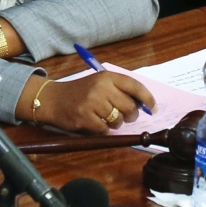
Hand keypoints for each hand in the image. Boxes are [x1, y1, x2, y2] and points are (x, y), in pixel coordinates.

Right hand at [23, 71, 157, 133]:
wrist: (52, 99)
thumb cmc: (79, 92)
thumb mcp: (99, 83)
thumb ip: (119, 90)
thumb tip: (144, 105)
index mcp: (106, 77)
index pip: (135, 86)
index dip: (148, 99)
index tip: (153, 108)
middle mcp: (100, 87)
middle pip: (129, 107)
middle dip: (130, 115)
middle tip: (124, 116)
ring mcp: (92, 103)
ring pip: (118, 120)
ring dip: (115, 123)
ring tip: (104, 117)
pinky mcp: (85, 117)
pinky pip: (105, 129)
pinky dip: (102, 129)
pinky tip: (93, 122)